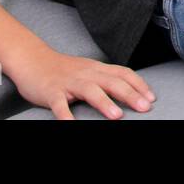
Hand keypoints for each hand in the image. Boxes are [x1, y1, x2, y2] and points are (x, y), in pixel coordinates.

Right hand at [10, 46, 156, 119]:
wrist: (32, 58)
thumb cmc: (62, 69)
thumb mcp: (87, 70)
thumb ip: (105, 77)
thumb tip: (129, 89)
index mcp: (96, 68)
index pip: (123, 73)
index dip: (139, 85)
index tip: (151, 98)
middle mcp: (86, 73)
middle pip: (112, 82)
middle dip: (130, 95)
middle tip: (145, 108)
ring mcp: (68, 82)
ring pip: (90, 90)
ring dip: (104, 103)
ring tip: (117, 116)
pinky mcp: (51, 92)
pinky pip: (59, 105)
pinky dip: (66, 116)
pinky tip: (72, 125)